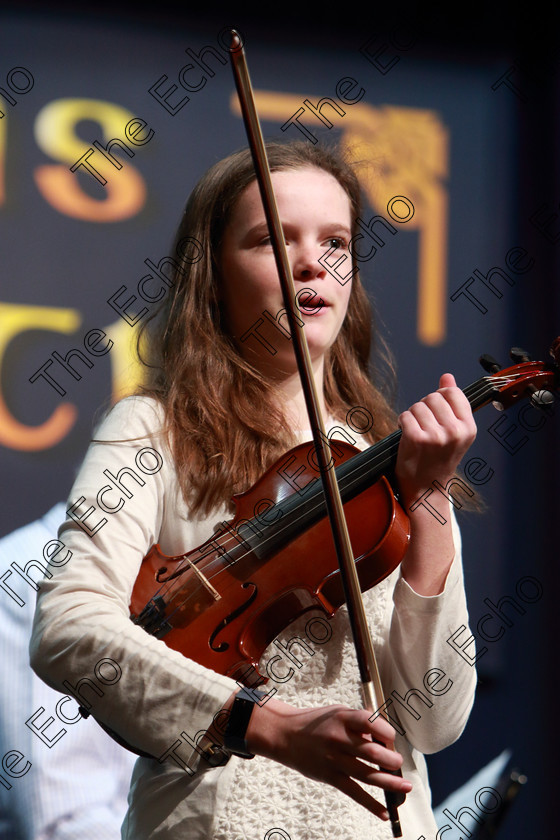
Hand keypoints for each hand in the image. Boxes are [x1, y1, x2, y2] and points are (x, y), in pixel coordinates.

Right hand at [246, 698, 411, 819]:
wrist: (284, 735)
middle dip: (391, 760)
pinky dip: (370, 804)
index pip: (370, 722)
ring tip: (405, 786)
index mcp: (343, 717)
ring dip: (389, 782)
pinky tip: (384, 812)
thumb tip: (384, 737)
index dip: (386, 732)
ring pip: (367, 774)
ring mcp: (333, 759)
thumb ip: (360, 722)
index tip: (392, 738)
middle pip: (372, 752)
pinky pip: (353, 792)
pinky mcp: (329, 777)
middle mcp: (339, 738)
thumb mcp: (337, 712)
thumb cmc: (316, 722)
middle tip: (399, 763)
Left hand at [395, 373, 476, 504]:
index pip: (453, 392)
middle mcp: (455, 431)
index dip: (440, 398)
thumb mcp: (453, 432)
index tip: (437, 412)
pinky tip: (406, 434)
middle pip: (433, 397)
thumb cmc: (438, 459)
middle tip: (425, 425)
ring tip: (416, 431)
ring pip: (418, 406)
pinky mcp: (417, 440)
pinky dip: (402, 422)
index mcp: (468, 428)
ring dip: (412, 416)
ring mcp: (436, 436)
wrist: (426, 489)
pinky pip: (405, 415)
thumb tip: (447, 376)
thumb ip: (452, 403)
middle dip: (424, 407)